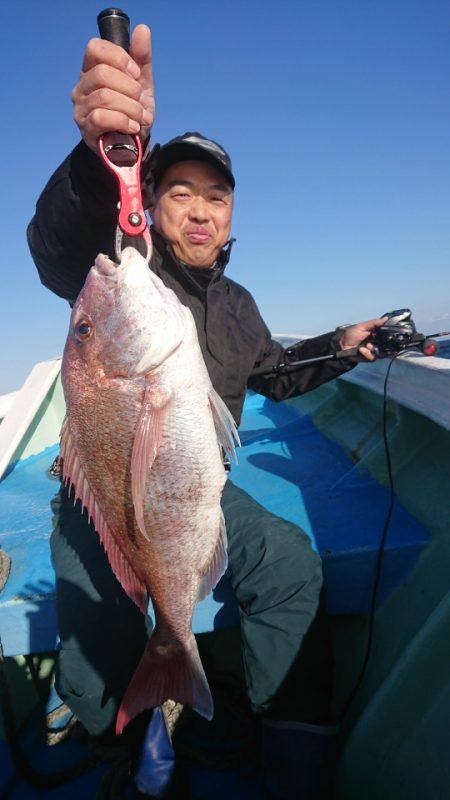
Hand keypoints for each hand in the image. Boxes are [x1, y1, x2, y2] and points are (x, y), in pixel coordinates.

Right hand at [72, 24, 153, 151]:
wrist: (134, 146)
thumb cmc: (133, 112)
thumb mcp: (142, 84)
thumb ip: (141, 59)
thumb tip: (142, 30)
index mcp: (92, 70)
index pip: (95, 48)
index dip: (118, 57)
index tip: (136, 73)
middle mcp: (82, 87)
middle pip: (102, 74)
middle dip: (130, 88)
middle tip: (141, 100)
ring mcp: (81, 109)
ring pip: (104, 97)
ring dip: (131, 107)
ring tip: (141, 117)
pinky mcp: (86, 130)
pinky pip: (101, 118)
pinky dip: (122, 121)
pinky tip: (133, 127)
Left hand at [338, 317, 387, 360]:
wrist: (342, 345)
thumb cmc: (351, 334)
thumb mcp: (362, 326)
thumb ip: (374, 323)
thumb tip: (386, 319)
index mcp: (375, 334)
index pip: (386, 335)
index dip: (388, 335)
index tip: (388, 334)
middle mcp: (376, 342)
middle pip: (386, 345)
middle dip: (381, 344)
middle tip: (373, 341)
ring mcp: (373, 350)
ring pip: (381, 352)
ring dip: (373, 349)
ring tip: (367, 346)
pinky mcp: (369, 357)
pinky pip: (373, 357)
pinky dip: (367, 353)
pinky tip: (361, 350)